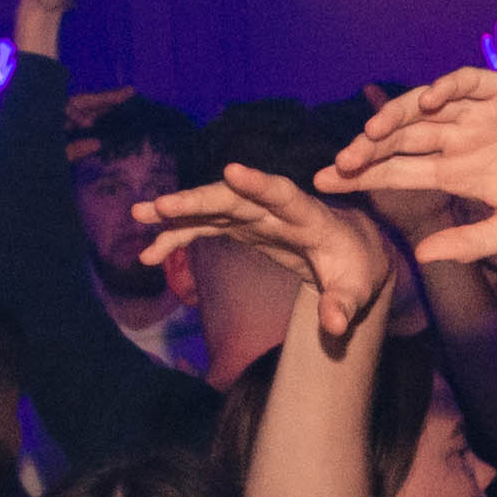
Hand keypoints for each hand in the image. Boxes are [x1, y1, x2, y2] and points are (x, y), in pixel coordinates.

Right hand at [132, 164, 397, 348]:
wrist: (351, 253)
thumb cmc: (357, 270)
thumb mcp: (358, 291)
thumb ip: (344, 305)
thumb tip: (335, 325)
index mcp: (310, 218)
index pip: (284, 196)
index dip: (260, 185)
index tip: (233, 172)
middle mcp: (278, 209)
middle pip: (234, 199)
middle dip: (198, 200)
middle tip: (160, 205)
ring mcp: (257, 215)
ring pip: (212, 207)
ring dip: (177, 211)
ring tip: (139, 216)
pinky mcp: (243, 226)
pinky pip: (206, 227)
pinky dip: (179, 236)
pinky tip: (150, 253)